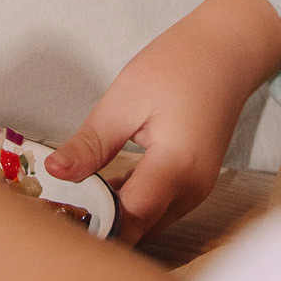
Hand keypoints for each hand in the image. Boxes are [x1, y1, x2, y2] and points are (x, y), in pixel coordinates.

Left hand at [45, 0, 280, 239]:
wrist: (227, 52)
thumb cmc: (178, 66)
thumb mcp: (125, 100)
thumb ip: (92, 143)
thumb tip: (54, 173)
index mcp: (176, 166)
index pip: (128, 219)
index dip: (92, 226)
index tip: (56, 225)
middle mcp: (191, 189)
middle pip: (138, 228)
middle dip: (98, 229)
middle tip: (54, 219)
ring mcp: (196, 190)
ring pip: (147, 223)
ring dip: (113, 219)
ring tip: (68, 208)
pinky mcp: (193, 184)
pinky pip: (157, 208)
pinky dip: (129, 206)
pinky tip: (99, 193)